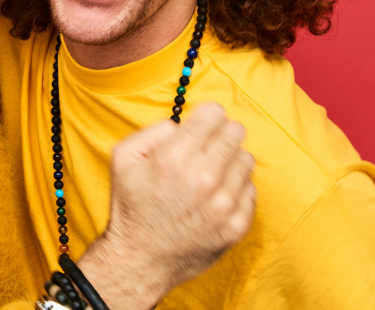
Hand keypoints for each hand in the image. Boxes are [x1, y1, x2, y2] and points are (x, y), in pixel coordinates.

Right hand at [76, 102, 255, 309]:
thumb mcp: (123, 157)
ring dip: (230, 161)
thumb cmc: (131, 207)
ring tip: (211, 174)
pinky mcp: (236, 225)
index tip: (203, 124)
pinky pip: (251, 189)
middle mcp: (204, 178)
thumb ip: (154, 130)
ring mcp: (224, 204)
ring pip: (247, 159)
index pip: (215, 113)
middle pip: (235, 132)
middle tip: (208, 147)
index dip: (207, 116)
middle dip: (221, 134)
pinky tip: (216, 197)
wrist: (140, 260)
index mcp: (175, 157)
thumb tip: (184, 125)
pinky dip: (236, 189)